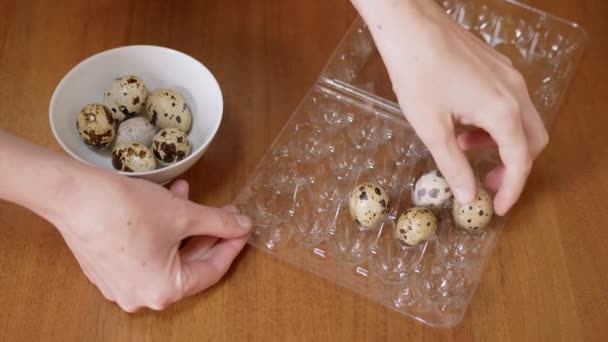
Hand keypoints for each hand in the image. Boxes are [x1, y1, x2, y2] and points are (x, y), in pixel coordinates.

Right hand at [50, 173, 251, 311]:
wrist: (73, 195)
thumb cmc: (128, 209)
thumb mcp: (184, 214)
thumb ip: (219, 223)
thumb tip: (243, 225)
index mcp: (164, 291)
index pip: (211, 271)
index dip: (230, 245)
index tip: (242, 227)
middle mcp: (141, 296)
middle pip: (188, 264)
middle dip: (207, 233)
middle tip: (224, 211)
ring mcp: (121, 285)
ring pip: (167, 255)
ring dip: (183, 226)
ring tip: (190, 196)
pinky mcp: (107, 269)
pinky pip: (145, 253)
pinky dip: (161, 230)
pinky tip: (167, 201)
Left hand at [354, 0, 547, 214]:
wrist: (410, 28)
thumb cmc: (417, 74)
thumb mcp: (432, 128)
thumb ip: (453, 165)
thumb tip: (467, 195)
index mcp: (502, 111)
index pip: (519, 161)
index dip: (512, 190)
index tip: (499, 208)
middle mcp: (515, 93)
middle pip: (532, 141)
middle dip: (514, 167)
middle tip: (487, 182)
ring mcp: (508, 77)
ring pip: (522, 121)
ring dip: (501, 143)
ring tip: (464, 147)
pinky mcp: (497, 67)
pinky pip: (509, 103)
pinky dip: (495, 123)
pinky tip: (463, 122)